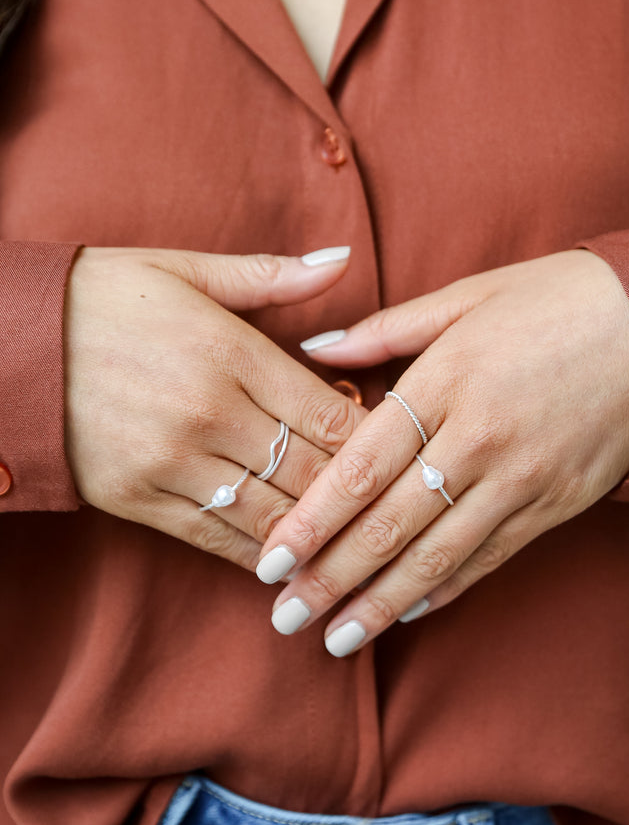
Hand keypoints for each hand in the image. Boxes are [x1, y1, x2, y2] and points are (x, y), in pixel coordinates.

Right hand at [64, 245, 365, 568]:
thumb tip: (342, 260)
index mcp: (229, 352)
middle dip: (356, 496)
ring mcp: (172, 462)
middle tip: (387, 510)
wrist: (3, 343)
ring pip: (272, 516)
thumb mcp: (183, 270)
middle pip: (310, 472)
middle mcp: (209, 413)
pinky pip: (215, 539)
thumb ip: (270, 277)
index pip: (328, 414)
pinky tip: (287, 564)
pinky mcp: (137, 499)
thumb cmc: (99, 297)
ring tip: (353, 550)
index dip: (371, 441)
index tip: (393, 450)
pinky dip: (257, 555)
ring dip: (317, 537)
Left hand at [253, 249, 628, 652]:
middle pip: (389, 525)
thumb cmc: (556, 300)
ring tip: (335, 640)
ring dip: (380, 604)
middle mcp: (478, 441)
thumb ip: (385, 329)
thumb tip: (315, 349)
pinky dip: (444, 590)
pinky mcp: (552, 506)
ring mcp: (519, 481)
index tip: (271, 559)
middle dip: (331, 578)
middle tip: (286, 617)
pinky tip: (405, 615)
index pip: (361, 468)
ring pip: (436, 557)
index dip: (311, 521)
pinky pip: (488, 559)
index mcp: (446, 382)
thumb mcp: (468, 295)